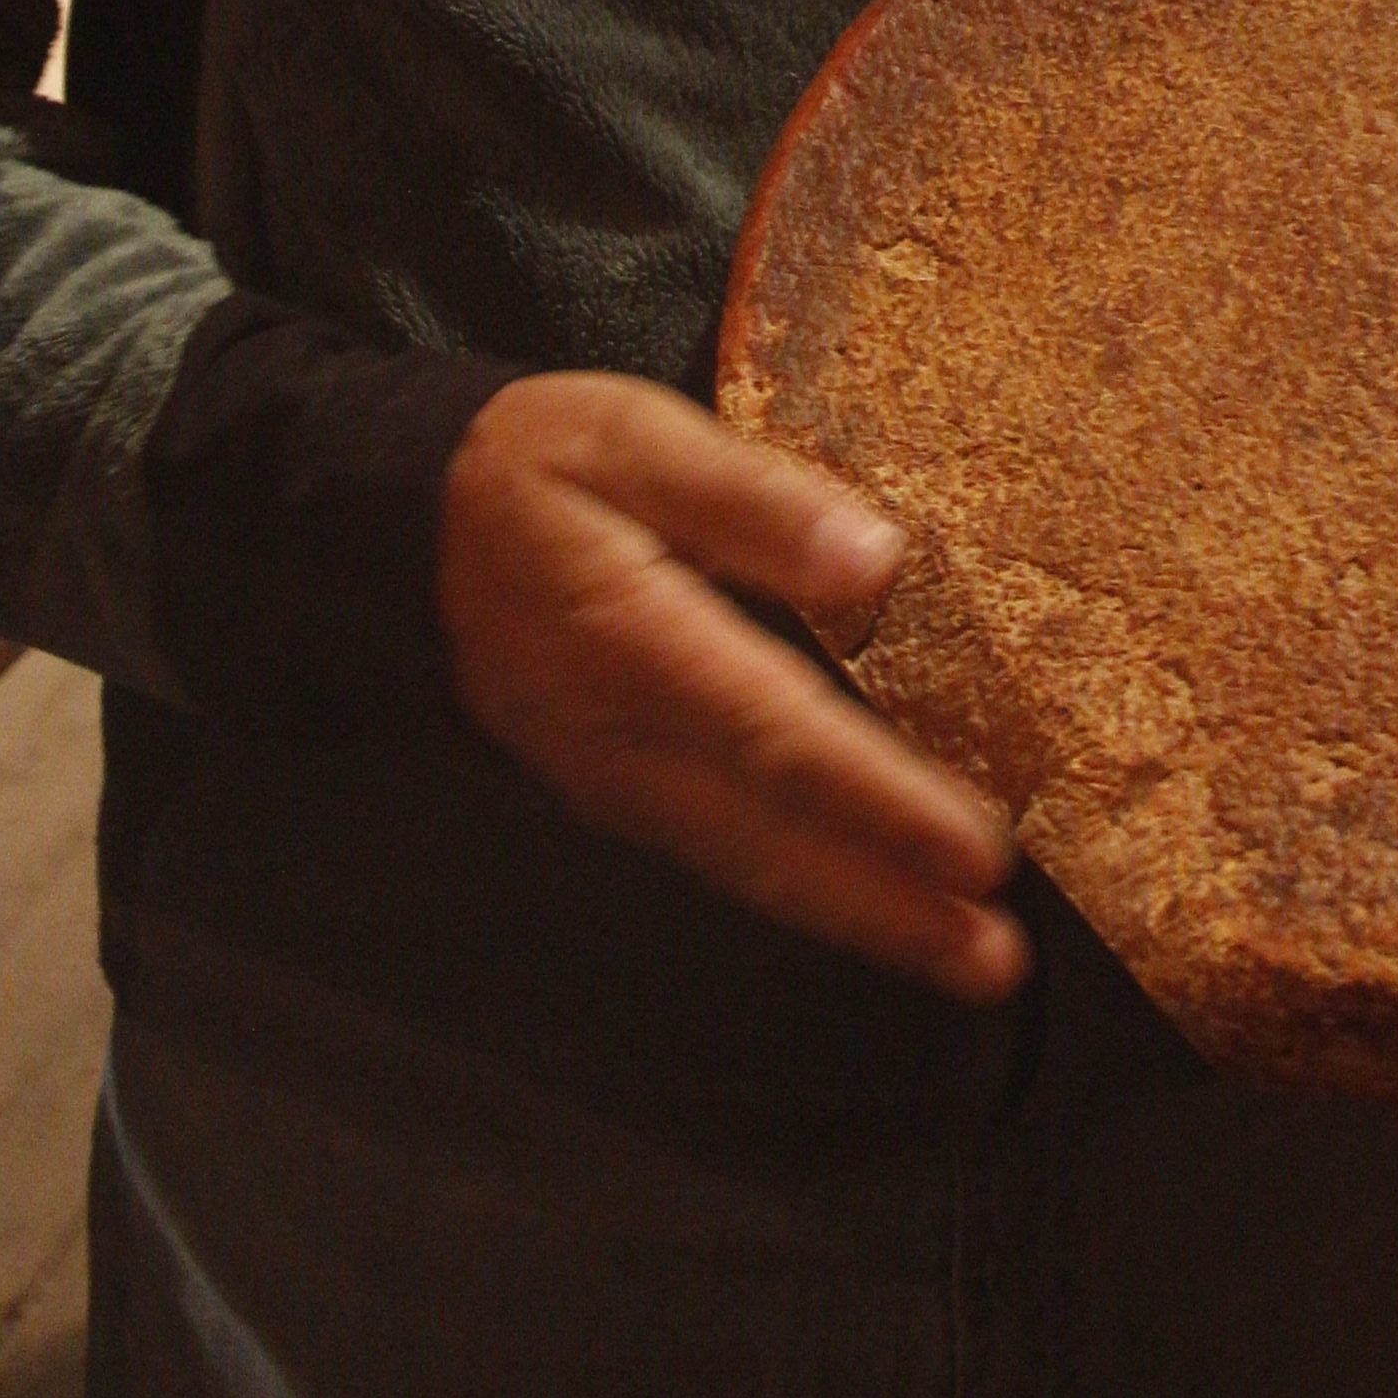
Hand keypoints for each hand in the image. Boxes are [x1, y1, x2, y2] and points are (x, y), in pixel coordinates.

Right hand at [436, 374, 1029, 1004]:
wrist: (403, 529)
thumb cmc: (530, 466)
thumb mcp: (633, 438)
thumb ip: (751, 500)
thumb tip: (875, 560)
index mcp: (636, 643)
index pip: (779, 740)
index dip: (880, 803)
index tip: (976, 852)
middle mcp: (625, 739)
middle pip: (772, 838)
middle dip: (888, 906)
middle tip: (994, 959)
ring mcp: (615, 779)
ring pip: (749, 863)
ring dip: (859, 916)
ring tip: (964, 956)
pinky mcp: (617, 788)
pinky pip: (721, 850)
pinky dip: (804, 887)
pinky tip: (870, 905)